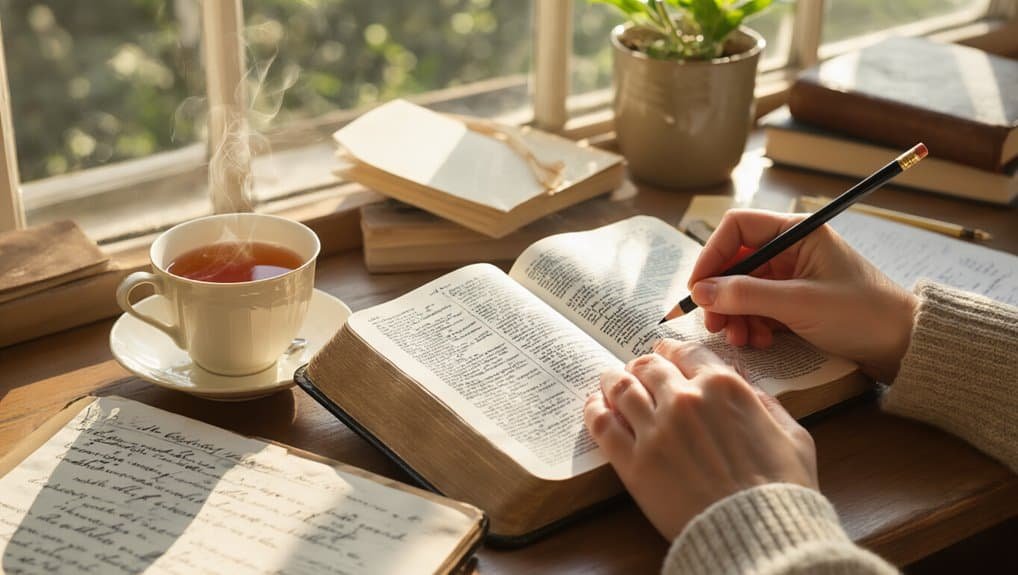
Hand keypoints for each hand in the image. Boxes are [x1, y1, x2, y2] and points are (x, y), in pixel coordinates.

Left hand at [584, 339, 816, 540]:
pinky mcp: (634, 462)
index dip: (671, 352)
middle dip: (641, 366)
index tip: (664, 355)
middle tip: (635, 372)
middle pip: (648, 367)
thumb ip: (767, 404)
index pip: (686, 352)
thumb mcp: (792, 436)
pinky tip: (595, 406)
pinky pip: (602, 423)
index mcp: (724, 387)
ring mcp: (656, 429)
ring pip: (621, 388)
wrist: (758, 536)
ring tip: (609, 384)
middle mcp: (685, 399)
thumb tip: (748, 388)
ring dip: (613, 381)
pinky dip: (594, 409)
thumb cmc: (782, 490)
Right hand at [687, 209, 916, 381]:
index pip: (736, 229)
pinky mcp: (792, 302)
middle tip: (715, 324)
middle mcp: (789, 249)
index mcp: (795, 232)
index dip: (711, 255)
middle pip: (733, 262)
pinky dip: (750, 325)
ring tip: (741, 339)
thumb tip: (701, 292)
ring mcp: (789, 277)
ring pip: (740, 289)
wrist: (903, 345)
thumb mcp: (801, 304)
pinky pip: (755, 309)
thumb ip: (748, 295)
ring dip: (734, 315)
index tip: (697, 288)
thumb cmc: (862, 314)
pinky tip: (760, 341)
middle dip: (720, 294)